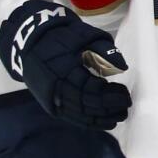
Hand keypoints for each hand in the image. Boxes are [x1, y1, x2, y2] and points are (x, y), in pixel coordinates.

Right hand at [0, 0, 130, 129]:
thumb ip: (105, 50)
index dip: (110, 95)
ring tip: (117, 118)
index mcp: (65, 68)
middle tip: (125, 108)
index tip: (125, 95)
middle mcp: (56, 86)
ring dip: (99, 119)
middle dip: (107, 109)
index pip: (91, 89)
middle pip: (85, 104)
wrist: (31, 41)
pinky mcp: (48, 102)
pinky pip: (69, 116)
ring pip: (77, 114)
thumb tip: (123, 67)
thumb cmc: (63, 36)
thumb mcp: (86, 35)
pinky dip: (86, 121)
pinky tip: (101, 123)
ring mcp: (50, 96)